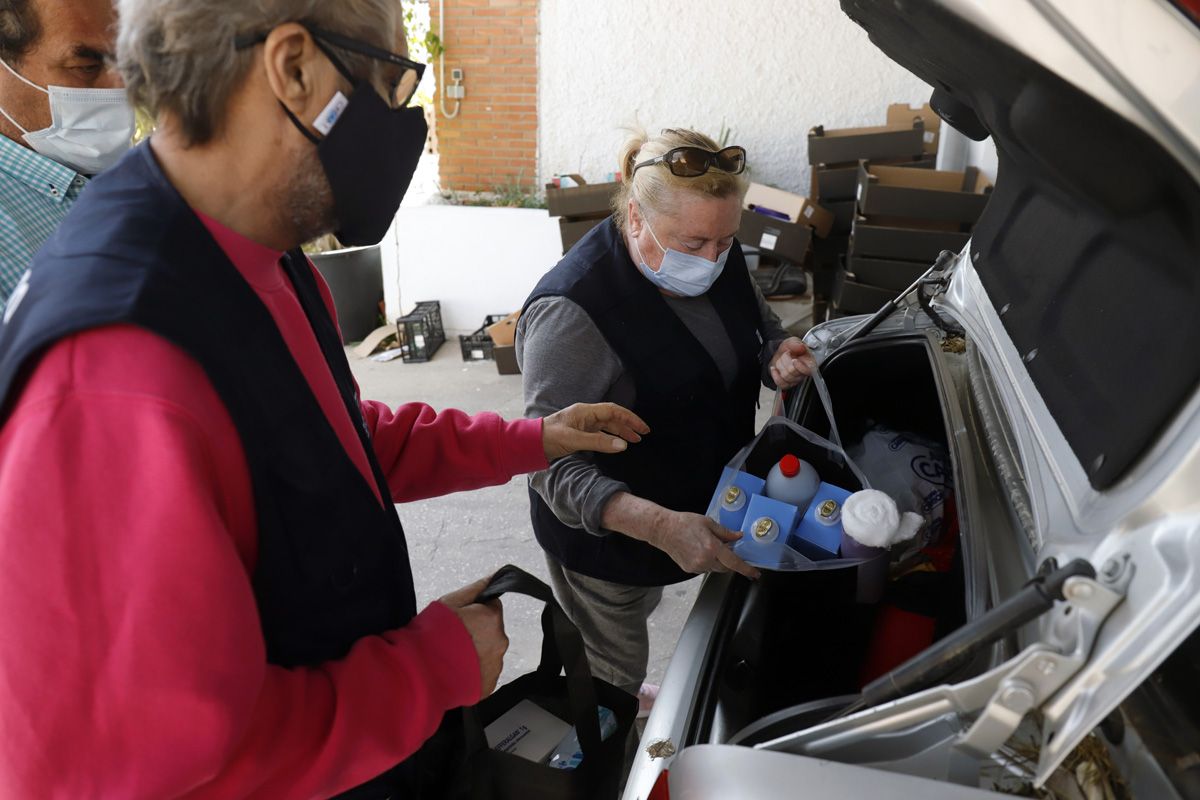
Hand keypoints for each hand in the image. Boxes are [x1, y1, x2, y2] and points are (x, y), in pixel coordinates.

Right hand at [439, 577, 508, 696]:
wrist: (419, 673)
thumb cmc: (431, 635)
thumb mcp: (449, 602)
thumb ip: (475, 589)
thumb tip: (494, 576)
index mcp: (491, 618)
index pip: (492, 607)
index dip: (475, 611)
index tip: (460, 619)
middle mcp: (500, 642)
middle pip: (492, 631)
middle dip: (476, 633)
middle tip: (453, 638)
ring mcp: (495, 666)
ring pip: (489, 653)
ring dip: (476, 653)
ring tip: (452, 656)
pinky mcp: (488, 685)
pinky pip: (484, 674)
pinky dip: (473, 672)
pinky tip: (456, 670)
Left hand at [542, 402, 650, 460]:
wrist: (529, 444)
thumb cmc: (548, 438)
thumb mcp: (574, 441)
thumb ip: (599, 443)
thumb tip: (623, 445)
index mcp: (585, 412)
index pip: (613, 411)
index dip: (630, 418)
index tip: (643, 428)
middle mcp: (585, 415)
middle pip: (612, 417)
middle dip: (628, 425)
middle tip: (643, 434)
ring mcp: (581, 424)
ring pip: (606, 426)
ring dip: (620, 432)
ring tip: (634, 440)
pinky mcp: (578, 433)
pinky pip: (599, 433)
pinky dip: (610, 438)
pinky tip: (615, 444)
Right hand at [649, 510, 761, 579]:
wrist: (663, 530)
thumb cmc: (684, 523)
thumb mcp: (708, 523)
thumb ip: (725, 532)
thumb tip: (738, 536)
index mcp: (712, 547)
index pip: (734, 562)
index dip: (747, 569)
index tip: (755, 573)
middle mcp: (705, 560)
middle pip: (726, 568)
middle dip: (729, 561)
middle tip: (725, 549)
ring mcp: (696, 567)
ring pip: (715, 569)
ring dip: (717, 561)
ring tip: (707, 546)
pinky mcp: (689, 570)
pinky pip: (704, 569)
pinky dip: (706, 562)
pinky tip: (698, 551)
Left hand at [769, 337, 816, 389]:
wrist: (781, 353)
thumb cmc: (790, 348)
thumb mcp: (792, 341)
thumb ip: (796, 343)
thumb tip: (801, 347)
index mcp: (810, 363)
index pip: (808, 371)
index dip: (800, 367)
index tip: (794, 360)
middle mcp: (804, 373)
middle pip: (793, 371)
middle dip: (785, 360)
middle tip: (786, 354)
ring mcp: (796, 379)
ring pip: (785, 376)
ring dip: (780, 365)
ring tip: (782, 360)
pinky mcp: (787, 383)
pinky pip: (781, 383)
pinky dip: (775, 375)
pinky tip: (774, 368)